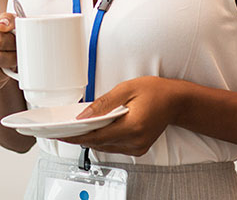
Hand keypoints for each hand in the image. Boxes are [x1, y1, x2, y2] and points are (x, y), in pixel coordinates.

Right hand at [0, 13, 17, 89]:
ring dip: (5, 73)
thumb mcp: (7, 21)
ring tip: (9, 65)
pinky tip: (1, 72)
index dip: (14, 46)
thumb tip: (3, 25)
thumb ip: (9, 19)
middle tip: (17, 58)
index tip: (19, 46)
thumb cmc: (0, 32)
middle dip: (11, 60)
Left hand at [61, 76, 179, 155]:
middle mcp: (135, 141)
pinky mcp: (138, 148)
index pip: (97, 136)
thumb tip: (84, 115)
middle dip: (79, 136)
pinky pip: (114, 146)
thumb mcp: (126, 89)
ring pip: (105, 147)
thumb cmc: (154, 91)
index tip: (61, 134)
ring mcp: (137, 147)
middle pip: (99, 143)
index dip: (76, 136)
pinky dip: (102, 139)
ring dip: (90, 138)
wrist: (175, 101)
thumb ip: (103, 104)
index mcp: (133, 126)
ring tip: (74, 128)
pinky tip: (94, 130)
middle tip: (61, 130)